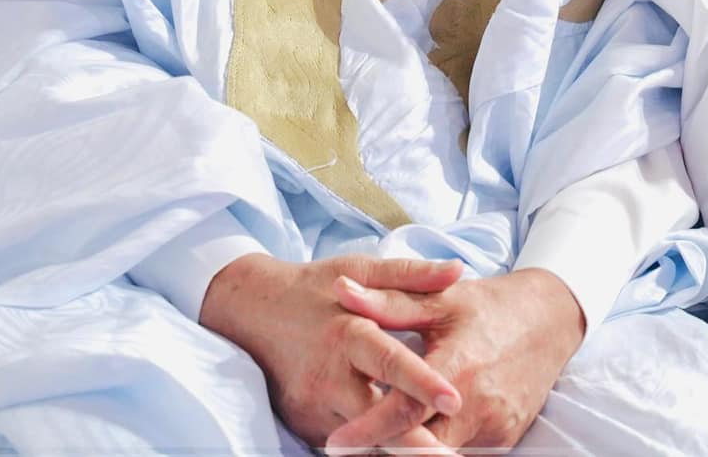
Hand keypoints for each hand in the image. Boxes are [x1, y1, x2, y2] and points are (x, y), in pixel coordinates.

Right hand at [197, 253, 463, 448]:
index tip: (455, 401)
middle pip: (376, 419)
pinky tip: (400, 446)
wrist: (249, 311)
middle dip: (414, 443)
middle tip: (452, 455)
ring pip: (362, 438)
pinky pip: (346, 440)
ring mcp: (313, 406)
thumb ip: (410, 275)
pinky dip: (371, 443)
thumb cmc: (314, 288)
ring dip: (396, 446)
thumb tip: (458, 269)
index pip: (390, 362)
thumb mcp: (359, 269)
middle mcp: (328, 376)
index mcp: (348, 334)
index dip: (422, 383)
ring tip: (438, 452)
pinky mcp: (303, 424)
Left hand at [323, 268, 586, 454]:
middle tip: (350, 446)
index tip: (336, 443)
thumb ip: (387, 302)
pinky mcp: (506, 439)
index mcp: (458, 366)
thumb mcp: (439, 300)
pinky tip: (418, 434)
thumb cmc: (488, 307)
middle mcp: (478, 404)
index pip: (405, 412)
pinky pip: (462, 451)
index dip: (369, 430)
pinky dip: (437, 447)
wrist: (550, 320)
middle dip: (385, 449)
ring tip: (380, 438)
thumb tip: (341, 290)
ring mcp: (495, 427)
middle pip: (421, 447)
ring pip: (440, 453)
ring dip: (411, 449)